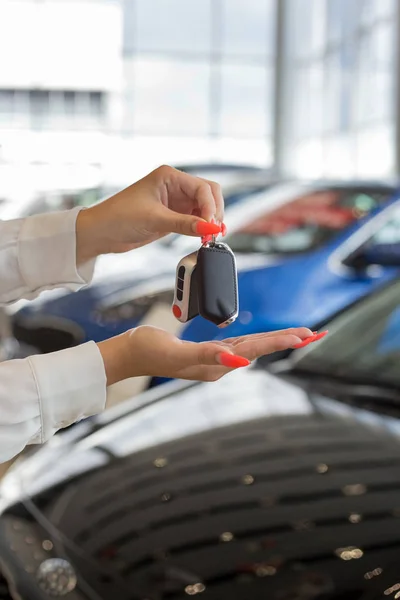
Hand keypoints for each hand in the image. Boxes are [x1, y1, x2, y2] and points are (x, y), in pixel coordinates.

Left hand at [76, 165, 223, 262]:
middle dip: (215, 212)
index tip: (211, 226)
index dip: (211, 207)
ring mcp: (175, 201)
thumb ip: (185, 224)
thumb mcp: (154, 220)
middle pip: (209, 194)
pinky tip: (203, 237)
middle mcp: (174, 185)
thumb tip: (210, 228)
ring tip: (210, 237)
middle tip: (215, 232)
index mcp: (169, 176)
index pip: (202, 188)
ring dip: (210, 221)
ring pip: (205, 208)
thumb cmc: (118, 217)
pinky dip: (202, 228)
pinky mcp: (173, 215)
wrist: (101, 233)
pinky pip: (196, 219)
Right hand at [97, 326, 313, 385]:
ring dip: (276, 340)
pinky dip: (256, 340)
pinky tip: (261, 341)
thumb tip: (239, 361)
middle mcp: (220, 362)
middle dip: (287, 340)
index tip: (304, 335)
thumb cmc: (149, 351)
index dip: (279, 340)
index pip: (255, 348)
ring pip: (252, 346)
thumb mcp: (177, 354)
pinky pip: (238, 344)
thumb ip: (208, 356)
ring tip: (299, 336)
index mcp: (216, 363)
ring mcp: (213, 358)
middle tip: (315, 334)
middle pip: (260, 348)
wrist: (129, 354)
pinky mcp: (206, 351)